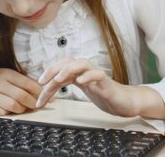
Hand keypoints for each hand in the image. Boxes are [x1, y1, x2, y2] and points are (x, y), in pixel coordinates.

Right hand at [0, 66, 40, 115]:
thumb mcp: (5, 74)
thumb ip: (21, 81)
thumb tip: (40, 88)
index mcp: (7, 74)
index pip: (28, 84)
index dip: (41, 93)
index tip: (49, 98)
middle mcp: (0, 84)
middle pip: (23, 96)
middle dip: (34, 103)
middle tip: (40, 106)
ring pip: (14, 106)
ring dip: (22, 109)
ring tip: (25, 108)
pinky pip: (2, 112)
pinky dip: (9, 113)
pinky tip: (11, 111)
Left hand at [36, 58, 164, 118]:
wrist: (126, 102)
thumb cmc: (104, 95)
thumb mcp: (82, 91)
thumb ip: (69, 86)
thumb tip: (47, 89)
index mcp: (79, 74)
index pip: (60, 70)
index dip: (48, 77)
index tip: (38, 89)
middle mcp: (86, 72)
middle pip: (67, 62)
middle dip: (53, 70)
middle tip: (42, 82)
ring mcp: (96, 76)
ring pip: (82, 64)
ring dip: (68, 69)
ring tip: (58, 79)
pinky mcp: (107, 83)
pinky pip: (98, 74)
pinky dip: (89, 76)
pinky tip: (81, 82)